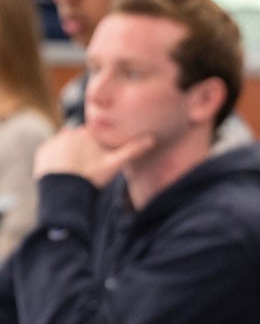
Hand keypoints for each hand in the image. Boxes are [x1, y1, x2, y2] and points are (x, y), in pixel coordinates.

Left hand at [34, 126, 154, 186]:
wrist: (66, 191)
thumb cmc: (92, 177)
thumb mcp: (115, 164)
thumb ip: (132, 150)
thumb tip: (152, 139)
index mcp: (87, 132)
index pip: (94, 135)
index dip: (98, 147)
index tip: (99, 159)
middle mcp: (68, 132)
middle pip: (79, 140)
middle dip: (83, 150)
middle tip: (88, 168)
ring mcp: (53, 142)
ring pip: (65, 147)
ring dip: (69, 155)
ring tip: (76, 172)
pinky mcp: (42, 153)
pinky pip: (51, 154)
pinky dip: (56, 162)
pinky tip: (64, 173)